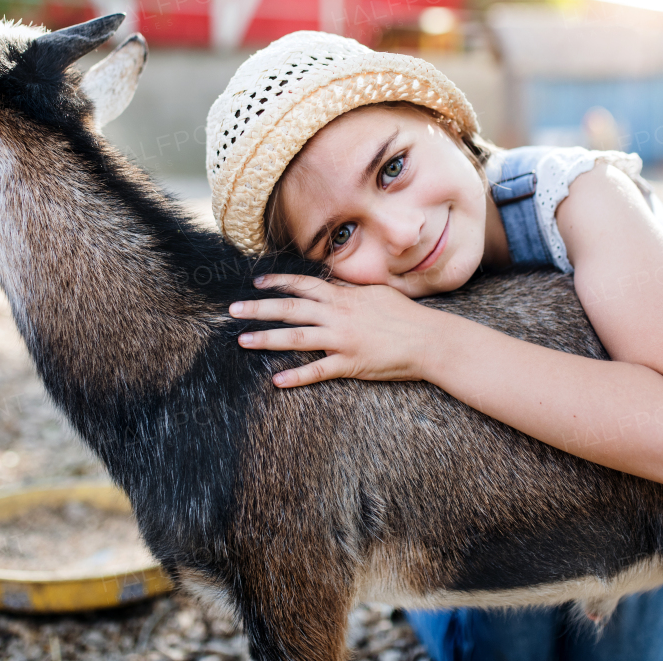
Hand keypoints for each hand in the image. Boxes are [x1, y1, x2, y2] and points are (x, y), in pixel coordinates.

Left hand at [229, 274, 438, 387]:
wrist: (429, 340)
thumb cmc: (405, 316)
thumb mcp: (375, 294)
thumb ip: (349, 291)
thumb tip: (330, 285)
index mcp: (343, 297)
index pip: (304, 284)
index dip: (278, 282)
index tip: (256, 283)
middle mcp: (338, 315)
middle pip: (291, 309)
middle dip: (260, 308)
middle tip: (233, 310)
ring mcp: (342, 340)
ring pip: (297, 338)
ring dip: (268, 339)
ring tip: (244, 341)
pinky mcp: (350, 364)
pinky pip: (318, 371)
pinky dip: (297, 376)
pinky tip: (277, 380)